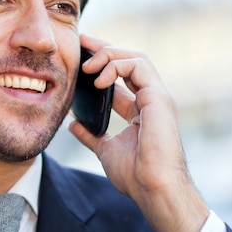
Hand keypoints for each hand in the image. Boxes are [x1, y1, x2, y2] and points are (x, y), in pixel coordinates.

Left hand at [69, 35, 209, 231]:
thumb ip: (91, 135)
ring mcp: (157, 97)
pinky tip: (99, 79)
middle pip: (129, 61)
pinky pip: (138, 66)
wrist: (153, 190)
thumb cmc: (136, 176)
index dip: (102, 64)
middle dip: (104, 48)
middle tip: (82, 42)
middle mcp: (151, 99)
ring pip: (136, 57)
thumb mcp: (106, 150)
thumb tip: (73, 124)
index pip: (121, 77)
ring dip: (109, 54)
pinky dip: (116, 66)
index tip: (80, 55)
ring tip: (88, 66)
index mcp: (141, 110)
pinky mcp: (159, 97)